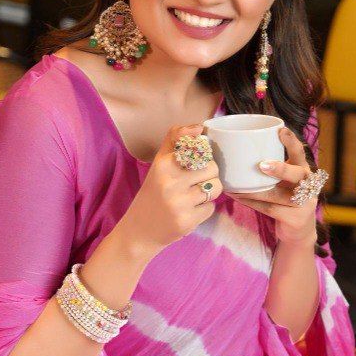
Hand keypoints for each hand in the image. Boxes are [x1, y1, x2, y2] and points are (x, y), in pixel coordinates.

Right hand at [119, 123, 222, 254]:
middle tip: (193, 182)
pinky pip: (211, 207)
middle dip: (208, 175)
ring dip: (209, 192)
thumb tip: (199, 126)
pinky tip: (189, 210)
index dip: (202, 156)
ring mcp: (178, 203)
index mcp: (163, 164)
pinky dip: (204, 209)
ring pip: (215, 187)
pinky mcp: (187, 221)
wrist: (139, 229)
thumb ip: (176, 139)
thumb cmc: (154, 191)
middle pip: (213, 168)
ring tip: (193, 196)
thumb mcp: (159, 162)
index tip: (193, 163)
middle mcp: (170, 182)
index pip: (200, 149)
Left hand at [229, 126, 318, 245]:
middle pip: (296, 174)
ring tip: (236, 187)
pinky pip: (270, 209)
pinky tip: (238, 197)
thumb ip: (271, 167)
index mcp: (304, 171)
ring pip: (278, 195)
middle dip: (280, 169)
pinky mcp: (295, 219)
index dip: (291, 141)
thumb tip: (236, 147)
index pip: (300, 153)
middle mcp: (309, 185)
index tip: (280, 130)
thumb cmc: (285, 199)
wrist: (299, 230)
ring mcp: (305, 203)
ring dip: (255, 191)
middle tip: (261, 165)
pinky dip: (252, 203)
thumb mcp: (285, 181)